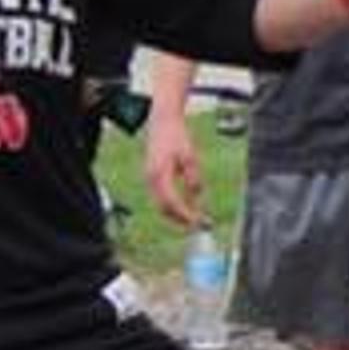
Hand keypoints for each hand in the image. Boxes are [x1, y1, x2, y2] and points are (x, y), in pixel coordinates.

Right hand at [144, 107, 206, 228]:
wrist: (162, 123)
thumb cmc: (178, 137)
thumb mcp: (191, 157)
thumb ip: (193, 178)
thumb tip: (197, 199)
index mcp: (159, 175)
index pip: (172, 202)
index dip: (185, 215)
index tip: (199, 223)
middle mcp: (150, 180)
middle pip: (164, 208)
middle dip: (181, 219)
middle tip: (199, 226)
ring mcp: (149, 179)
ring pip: (161, 204)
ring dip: (176, 214)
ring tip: (195, 220)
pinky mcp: (151, 178)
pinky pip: (160, 197)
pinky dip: (172, 206)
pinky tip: (186, 208)